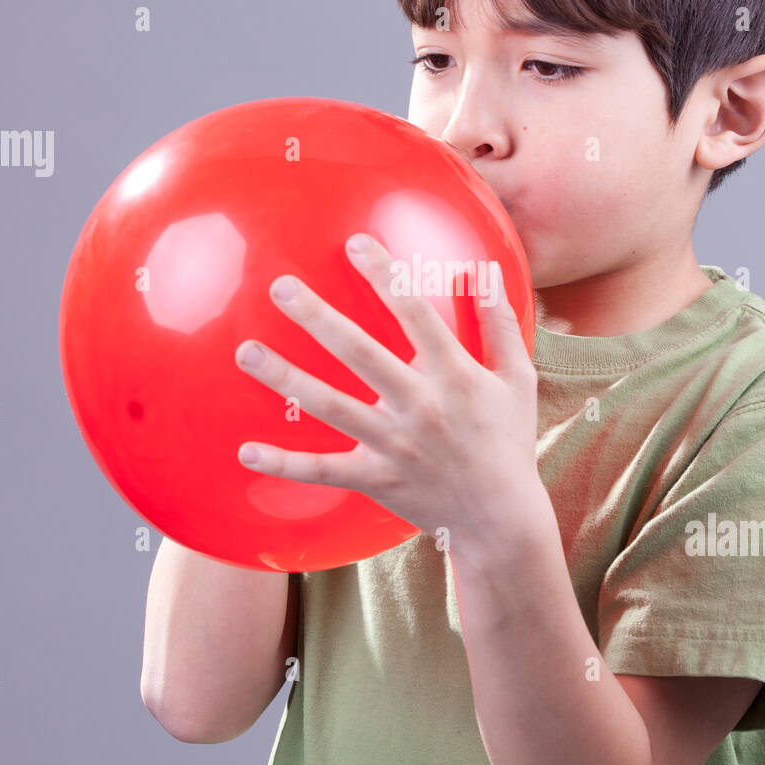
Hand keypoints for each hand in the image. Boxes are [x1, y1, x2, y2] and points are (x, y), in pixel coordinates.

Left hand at [233, 233, 543, 547]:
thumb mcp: (518, 381)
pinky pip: (323, 471)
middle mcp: (420, 406)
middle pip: (360, 353)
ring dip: (285, 377)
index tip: (355, 243)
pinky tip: (246, 450)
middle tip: (280, 286)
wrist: (501, 520)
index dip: (386, 276)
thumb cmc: (509, 442)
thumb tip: (485, 272)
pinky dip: (284, 464)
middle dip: (318, 317)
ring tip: (246, 352)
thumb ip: (500, 325)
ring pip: (330, 405)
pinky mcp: (376, 479)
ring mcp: (394, 444)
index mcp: (455, 375)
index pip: (416, 314)